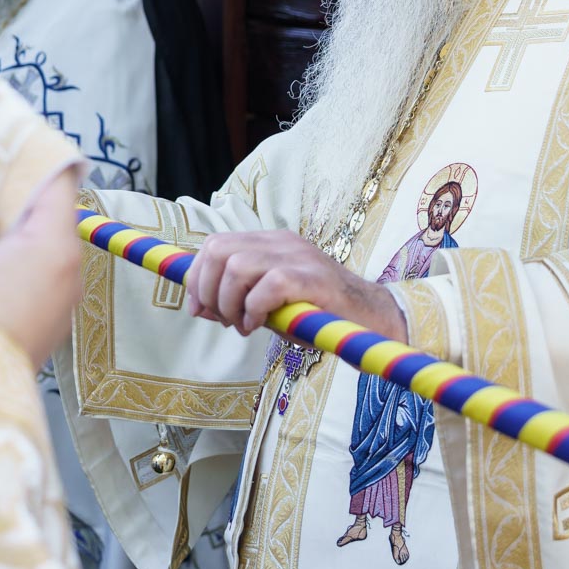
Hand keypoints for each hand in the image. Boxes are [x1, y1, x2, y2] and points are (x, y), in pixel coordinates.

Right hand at [0, 176, 82, 366]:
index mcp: (54, 248)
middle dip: (11, 205)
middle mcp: (70, 276)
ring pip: (38, 254)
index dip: (31, 162)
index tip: (3, 150)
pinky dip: (9, 271)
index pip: (57, 184)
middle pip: (47, 220)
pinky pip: (33, 284)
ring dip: (6, 242)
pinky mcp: (46, 331)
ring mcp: (62, 307)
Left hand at [183, 230, 406, 342]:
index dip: (197, 277)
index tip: (198, 308)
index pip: (216, 244)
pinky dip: (254, 310)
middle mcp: (282, 243)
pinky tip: (260, 326)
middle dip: (207, 289)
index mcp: (270, 243)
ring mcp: (299, 257)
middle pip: (219, 250)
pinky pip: (268, 286)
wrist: (370, 322)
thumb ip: (236, 300)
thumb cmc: (318, 315)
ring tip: (244, 325)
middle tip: (222, 319)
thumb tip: (198, 306)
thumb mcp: (269, 305)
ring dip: (229, 303)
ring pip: (237, 266)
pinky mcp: (313, 279)